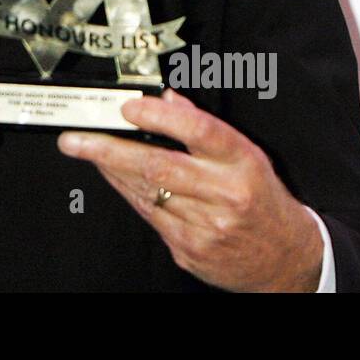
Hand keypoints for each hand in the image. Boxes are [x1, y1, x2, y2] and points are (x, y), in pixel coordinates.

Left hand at [56, 89, 322, 291]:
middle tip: (75, 139)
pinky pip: (149, 215)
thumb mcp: (246, 155)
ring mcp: (206, 226)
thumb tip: (165, 100)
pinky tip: (114, 176)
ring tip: (85, 149)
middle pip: (159, 167)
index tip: (128, 107)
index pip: (199, 132)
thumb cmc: (261, 198)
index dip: (160, 117)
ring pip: (146, 192)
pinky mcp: (189, 250)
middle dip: (109, 150)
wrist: (285, 259)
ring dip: (111, 169)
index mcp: (241, 162)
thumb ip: (204, 126)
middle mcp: (224, 194)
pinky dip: (127, 192)